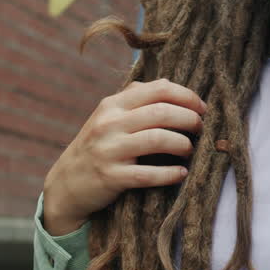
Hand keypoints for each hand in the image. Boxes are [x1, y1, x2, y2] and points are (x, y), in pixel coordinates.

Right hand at [42, 79, 206, 234]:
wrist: (67, 183)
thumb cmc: (98, 146)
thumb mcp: (108, 117)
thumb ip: (135, 100)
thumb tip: (171, 85)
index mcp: (112, 104)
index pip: (158, 89)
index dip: (187, 96)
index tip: (202, 108)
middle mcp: (109, 123)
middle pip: (161, 112)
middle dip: (189, 119)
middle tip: (200, 128)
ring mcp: (108, 150)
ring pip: (157, 140)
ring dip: (182, 145)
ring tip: (189, 150)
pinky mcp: (111, 177)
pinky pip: (148, 174)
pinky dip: (170, 174)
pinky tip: (181, 174)